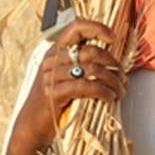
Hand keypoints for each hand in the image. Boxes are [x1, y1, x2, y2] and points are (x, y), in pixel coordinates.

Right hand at [9, 19, 127, 154]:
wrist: (32, 126)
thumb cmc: (54, 102)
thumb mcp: (66, 79)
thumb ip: (83, 67)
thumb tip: (116, 66)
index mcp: (55, 51)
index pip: (76, 27)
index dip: (97, 28)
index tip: (113, 38)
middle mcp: (52, 60)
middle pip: (91, 51)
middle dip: (113, 65)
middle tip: (123, 78)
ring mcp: (51, 76)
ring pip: (93, 70)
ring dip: (113, 81)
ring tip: (120, 91)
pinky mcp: (53, 93)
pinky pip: (86, 87)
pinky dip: (103, 92)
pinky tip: (109, 97)